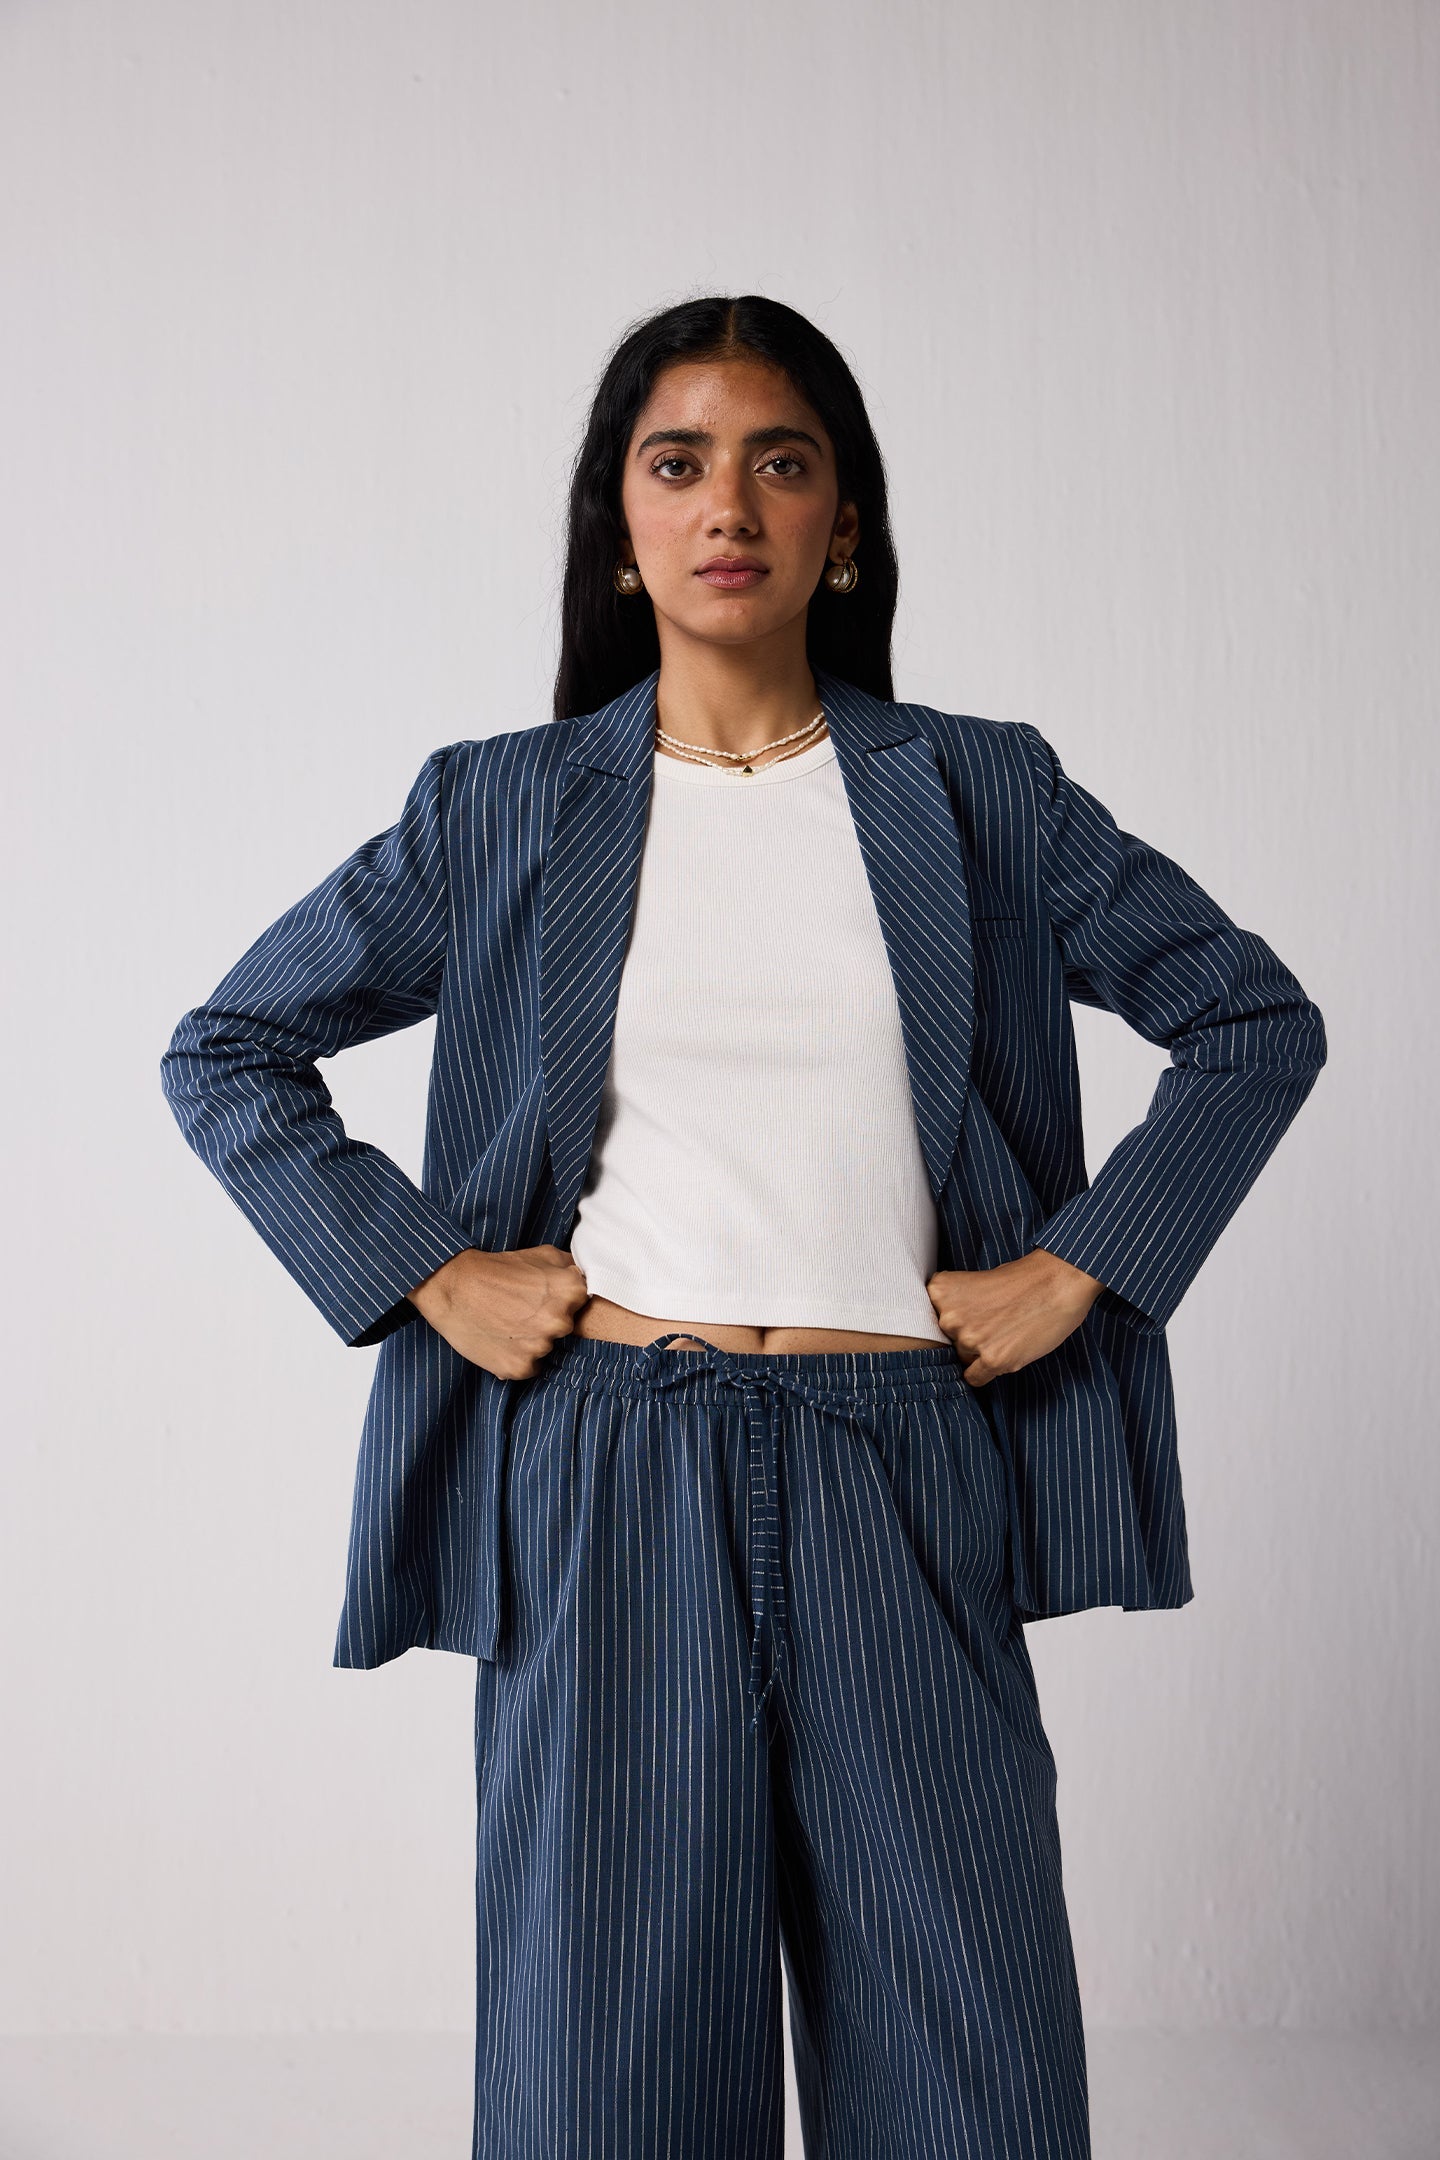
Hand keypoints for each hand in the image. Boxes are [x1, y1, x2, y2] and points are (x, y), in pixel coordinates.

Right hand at [406, 1244, 590, 1379]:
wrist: (453, 1287)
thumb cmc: (497, 1269)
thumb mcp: (541, 1254)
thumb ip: (571, 1266)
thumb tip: (587, 1277)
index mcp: (570, 1291)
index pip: (582, 1303)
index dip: (561, 1299)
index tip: (542, 1296)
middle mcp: (559, 1321)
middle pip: (565, 1328)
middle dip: (548, 1320)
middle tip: (522, 1310)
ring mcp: (540, 1347)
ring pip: (547, 1348)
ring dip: (532, 1340)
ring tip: (508, 1323)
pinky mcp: (520, 1367)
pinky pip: (531, 1367)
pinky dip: (518, 1357)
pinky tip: (503, 1340)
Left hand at [926, 1248, 1103, 1385]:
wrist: (1059, 1282)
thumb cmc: (1022, 1279)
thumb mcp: (974, 1280)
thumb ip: (953, 1304)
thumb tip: (941, 1332)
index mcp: (940, 1291)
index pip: (929, 1320)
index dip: (951, 1320)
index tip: (967, 1316)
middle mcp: (949, 1316)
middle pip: (946, 1341)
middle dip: (966, 1336)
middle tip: (992, 1323)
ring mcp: (971, 1340)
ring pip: (963, 1359)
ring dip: (980, 1352)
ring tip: (1005, 1331)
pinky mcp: (993, 1360)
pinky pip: (974, 1379)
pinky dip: (985, 1372)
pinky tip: (1002, 1354)